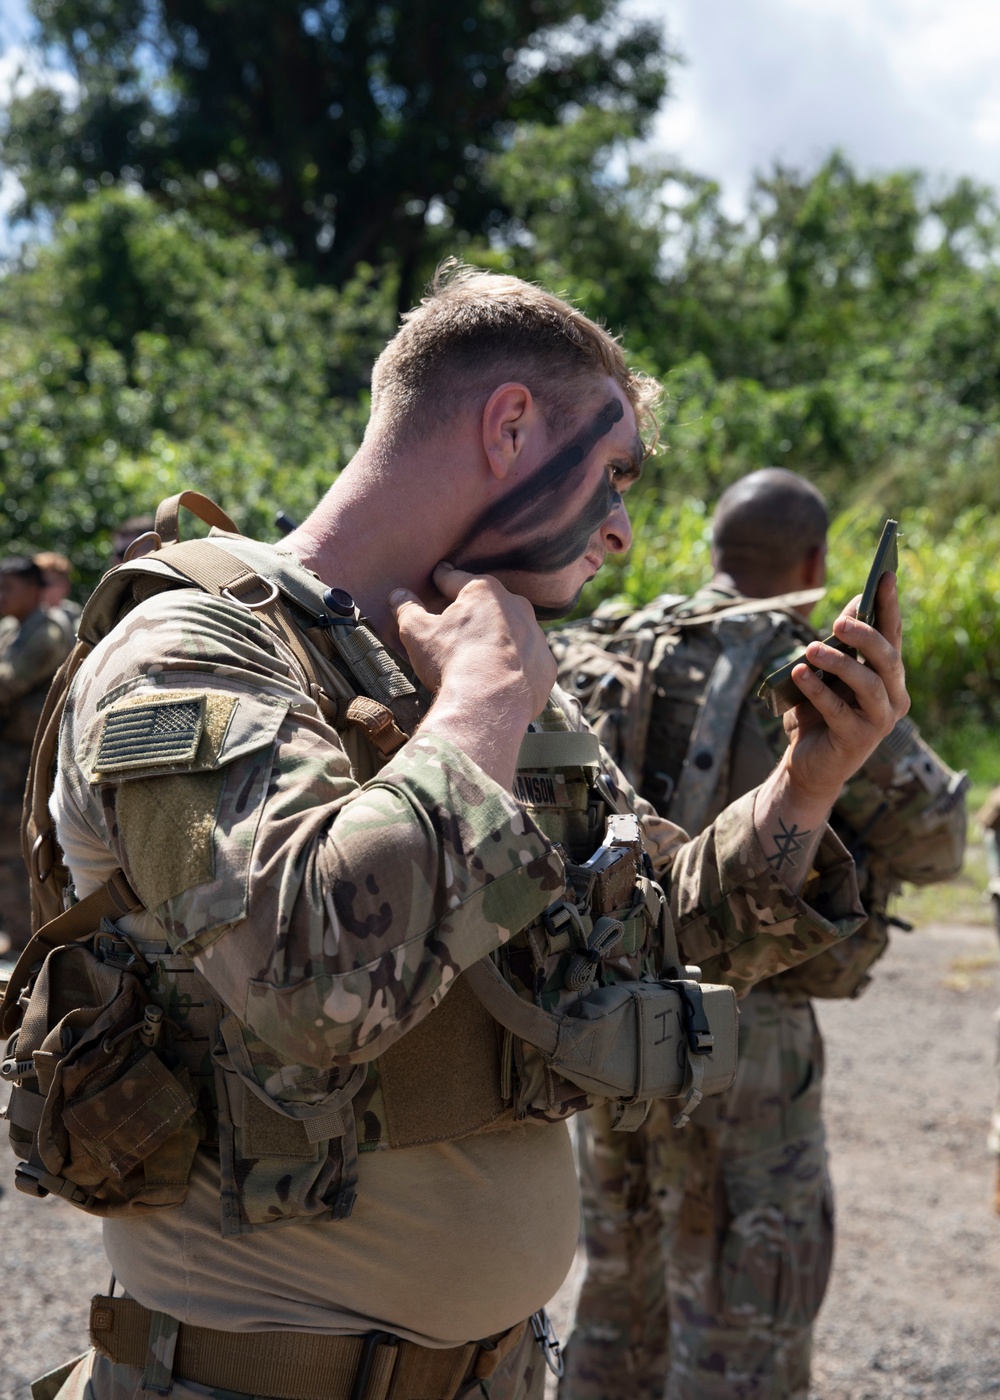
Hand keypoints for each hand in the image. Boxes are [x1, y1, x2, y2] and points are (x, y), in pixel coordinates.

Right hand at [388, 564, 555, 786]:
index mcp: (483, 592)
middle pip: (490, 603)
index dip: (442, 578)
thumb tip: (397, 594)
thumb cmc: (451, 661)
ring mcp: (537, 636)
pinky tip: (501, 678)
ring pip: (513, 630)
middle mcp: (517, 607)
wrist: (490, 704)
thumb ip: (407, 609)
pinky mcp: (546, 665)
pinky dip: (516, 665)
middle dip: (475, 609)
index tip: (438, 575)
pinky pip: (528, 660)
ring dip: (499, 637)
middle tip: (460, 620)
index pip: (455, 579)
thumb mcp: (417, 633)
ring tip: (481, 654)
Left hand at [781, 572, 908, 812]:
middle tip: (837, 622)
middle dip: (865, 635)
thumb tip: (854, 605)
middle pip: (888, 658)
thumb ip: (841, 644)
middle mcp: (893, 699)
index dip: (889, 606)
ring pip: (868, 683)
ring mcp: (879, 722)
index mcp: (889, 678)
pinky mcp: (858, 741)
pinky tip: (800, 674)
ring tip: (811, 649)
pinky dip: (817, 690)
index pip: (893, 636)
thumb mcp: (827, 674)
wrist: (806, 765)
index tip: (885, 575)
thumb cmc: (818, 714)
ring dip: (840, 662)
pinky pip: (838, 710)